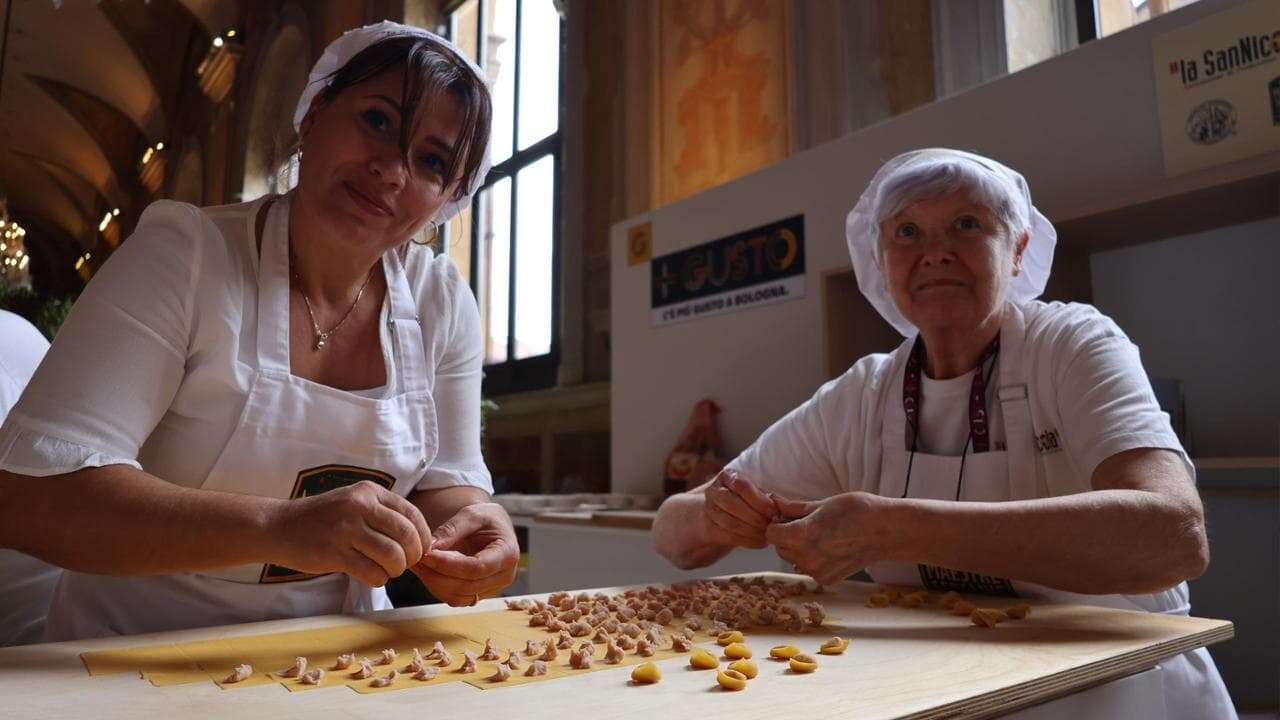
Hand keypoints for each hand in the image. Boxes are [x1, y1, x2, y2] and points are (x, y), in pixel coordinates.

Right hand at [266, 480, 431, 587]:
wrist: (278, 527)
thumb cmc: (323, 518)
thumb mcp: (354, 502)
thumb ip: (383, 513)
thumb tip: (419, 538)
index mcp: (369, 491)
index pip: (412, 514)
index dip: (423, 536)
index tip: (421, 549)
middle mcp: (359, 506)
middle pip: (406, 535)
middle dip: (413, 555)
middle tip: (406, 564)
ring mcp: (345, 529)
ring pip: (392, 555)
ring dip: (396, 569)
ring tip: (387, 571)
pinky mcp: (333, 553)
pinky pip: (371, 572)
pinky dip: (378, 579)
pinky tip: (372, 576)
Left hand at [412, 502, 518, 605]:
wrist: (494, 528)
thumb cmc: (485, 518)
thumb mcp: (471, 514)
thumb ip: (452, 529)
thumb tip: (430, 547)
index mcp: (508, 553)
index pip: (477, 567)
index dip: (449, 565)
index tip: (427, 554)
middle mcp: (504, 576)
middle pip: (466, 586)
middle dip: (437, 574)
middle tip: (417, 558)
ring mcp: (492, 589)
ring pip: (458, 596)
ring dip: (434, 582)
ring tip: (419, 563)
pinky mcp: (479, 594)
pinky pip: (455, 598)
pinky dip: (437, 587)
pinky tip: (426, 571)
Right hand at [701, 470, 780, 549]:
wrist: (719, 514)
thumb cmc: (743, 501)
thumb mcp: (753, 492)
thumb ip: (764, 497)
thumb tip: (782, 506)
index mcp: (727, 476)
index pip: (741, 486)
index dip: (759, 500)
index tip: (774, 511)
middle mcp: (714, 491)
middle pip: (732, 504)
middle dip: (756, 517)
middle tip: (771, 525)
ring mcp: (709, 510)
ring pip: (731, 523)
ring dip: (753, 531)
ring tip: (768, 535)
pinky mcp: (709, 529)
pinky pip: (729, 536)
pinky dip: (748, 541)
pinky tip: (761, 542)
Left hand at [765, 492, 891, 585]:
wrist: (886, 531)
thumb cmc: (857, 511)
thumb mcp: (822, 504)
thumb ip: (794, 508)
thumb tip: (773, 500)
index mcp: (802, 535)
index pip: (771, 533)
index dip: (777, 523)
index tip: (788, 516)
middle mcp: (806, 558)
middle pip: (780, 548)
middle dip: (787, 536)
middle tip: (807, 523)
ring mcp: (817, 571)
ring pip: (793, 559)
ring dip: (799, 548)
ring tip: (822, 535)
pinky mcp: (827, 580)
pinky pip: (809, 568)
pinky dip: (814, 559)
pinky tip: (831, 547)